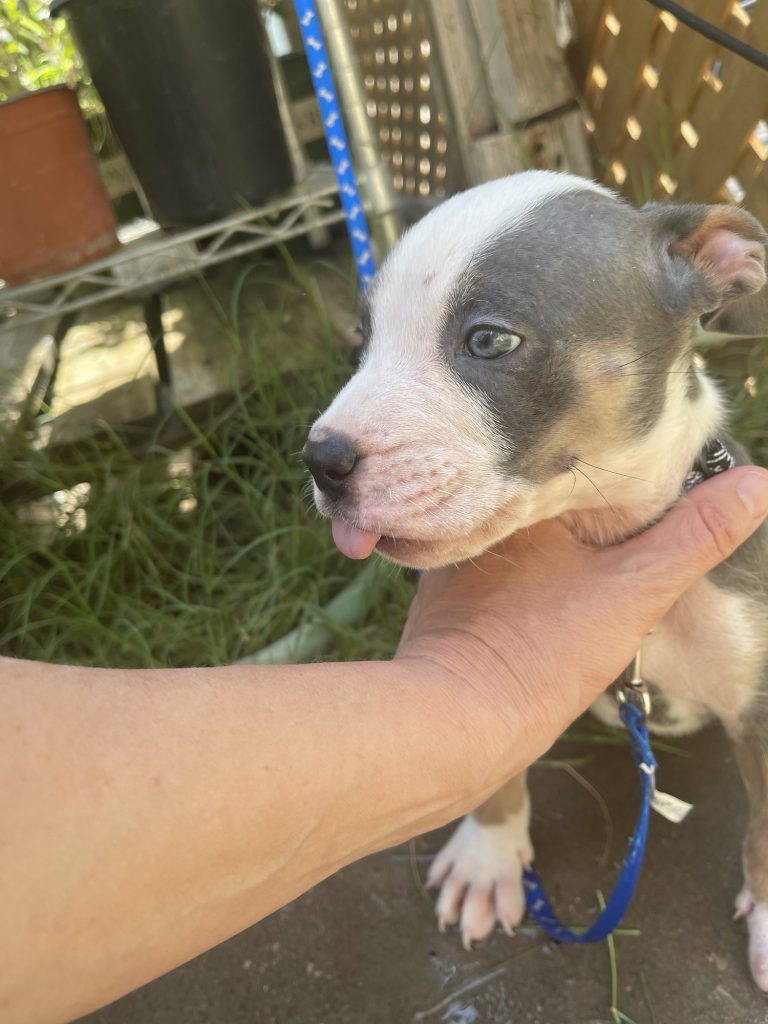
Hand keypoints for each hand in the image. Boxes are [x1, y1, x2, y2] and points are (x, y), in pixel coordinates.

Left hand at [396, 468, 767, 773]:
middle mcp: (483, 507)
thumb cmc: (543, 651)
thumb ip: (695, 535)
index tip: (663, 478)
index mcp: (529, 491)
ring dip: (557, 532)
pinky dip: (525, 562)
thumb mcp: (635, 590)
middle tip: (628, 521)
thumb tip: (760, 482)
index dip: (631, 466)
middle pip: (553, 489)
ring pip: (527, 524)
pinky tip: (545, 582)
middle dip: (593, 502)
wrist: (456, 720)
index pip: (589, 456)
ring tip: (593, 546)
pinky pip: (500, 555)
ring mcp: (460, 546)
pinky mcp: (446, 582)